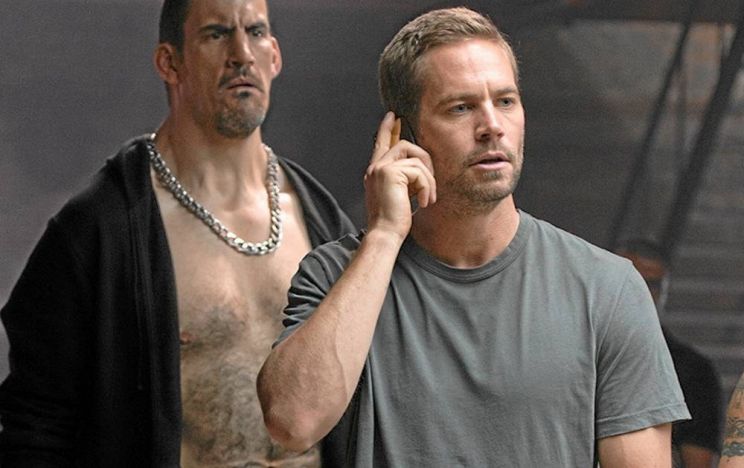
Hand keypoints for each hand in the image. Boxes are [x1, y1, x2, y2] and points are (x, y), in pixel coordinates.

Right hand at [364, 112, 435, 240]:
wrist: (385, 233)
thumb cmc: (393, 221)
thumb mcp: (399, 195)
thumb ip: (405, 178)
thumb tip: (420, 167)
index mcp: (375, 172)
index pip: (381, 144)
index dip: (387, 129)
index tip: (393, 117)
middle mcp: (375, 167)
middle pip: (404, 145)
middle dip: (424, 159)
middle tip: (431, 180)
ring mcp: (381, 168)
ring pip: (416, 158)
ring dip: (428, 179)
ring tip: (427, 198)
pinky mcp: (390, 172)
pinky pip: (419, 171)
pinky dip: (426, 187)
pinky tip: (423, 202)